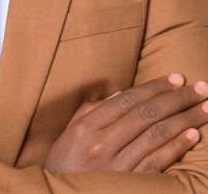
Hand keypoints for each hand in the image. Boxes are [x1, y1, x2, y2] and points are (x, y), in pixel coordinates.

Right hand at [45, 73, 207, 174]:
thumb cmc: (66, 163)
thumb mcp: (70, 132)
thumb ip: (92, 110)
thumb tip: (121, 93)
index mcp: (87, 127)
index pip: (128, 100)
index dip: (155, 86)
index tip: (177, 77)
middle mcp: (103, 143)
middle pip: (146, 114)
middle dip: (177, 98)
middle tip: (201, 87)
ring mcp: (118, 166)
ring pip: (156, 136)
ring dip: (184, 120)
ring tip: (204, 108)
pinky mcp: (130, 184)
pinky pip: (157, 162)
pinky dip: (176, 147)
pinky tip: (192, 136)